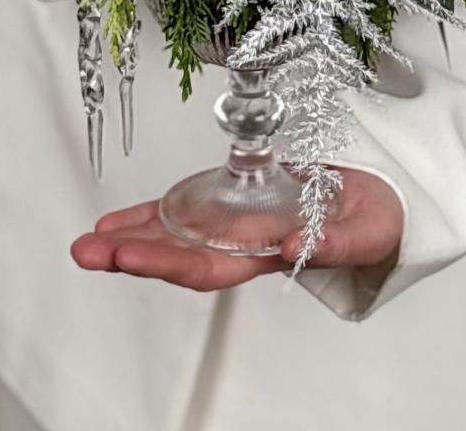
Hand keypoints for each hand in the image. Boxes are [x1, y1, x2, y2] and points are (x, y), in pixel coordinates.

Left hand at [70, 167, 404, 291]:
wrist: (380, 201)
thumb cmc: (372, 220)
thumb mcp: (365, 231)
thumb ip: (334, 242)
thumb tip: (295, 249)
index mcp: (268, 254)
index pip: (208, 265)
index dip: (165, 261)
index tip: (126, 253)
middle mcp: (241, 243)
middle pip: (177, 255)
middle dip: (130, 254)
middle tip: (86, 251)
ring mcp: (233, 222)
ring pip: (174, 235)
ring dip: (130, 237)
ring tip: (88, 241)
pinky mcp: (233, 199)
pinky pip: (184, 210)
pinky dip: (150, 214)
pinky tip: (118, 220)